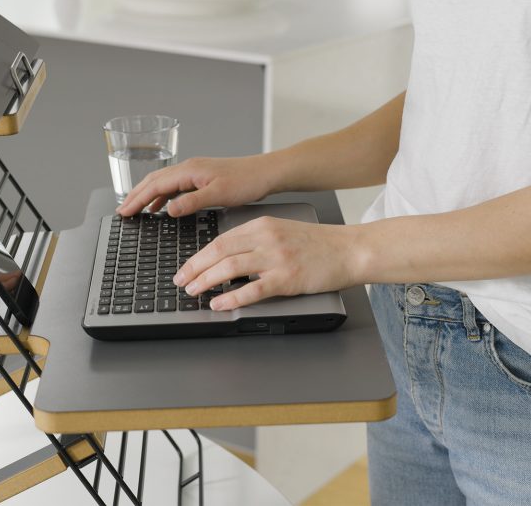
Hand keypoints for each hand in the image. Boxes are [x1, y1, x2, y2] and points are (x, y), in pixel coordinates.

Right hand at [117, 155, 277, 216]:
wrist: (265, 173)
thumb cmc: (246, 181)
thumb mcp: (218, 194)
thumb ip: (191, 202)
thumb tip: (168, 210)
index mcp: (189, 170)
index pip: (155, 185)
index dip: (137, 199)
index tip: (124, 212)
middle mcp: (188, 168)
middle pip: (153, 181)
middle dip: (135, 196)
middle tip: (122, 211)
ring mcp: (194, 172)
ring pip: (162, 182)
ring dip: (146, 195)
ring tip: (135, 209)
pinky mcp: (201, 177)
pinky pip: (174, 186)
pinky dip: (162, 196)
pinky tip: (161, 206)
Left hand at [173, 216, 362, 309]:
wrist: (350, 250)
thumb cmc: (319, 244)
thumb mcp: (282, 231)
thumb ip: (257, 240)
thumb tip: (228, 257)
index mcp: (262, 225)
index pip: (220, 239)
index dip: (199, 255)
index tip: (186, 267)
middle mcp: (266, 239)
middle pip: (219, 251)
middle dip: (195, 267)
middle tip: (181, 281)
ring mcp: (276, 259)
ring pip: (230, 268)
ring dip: (207, 281)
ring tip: (194, 291)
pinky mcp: (287, 279)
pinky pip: (253, 290)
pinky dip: (232, 298)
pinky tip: (219, 304)